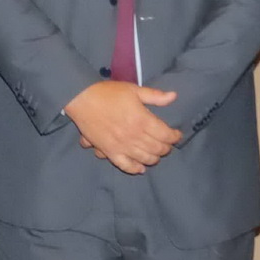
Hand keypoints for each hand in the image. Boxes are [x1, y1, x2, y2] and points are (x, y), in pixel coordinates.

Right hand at [66, 81, 182, 172]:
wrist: (83, 100)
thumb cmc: (109, 93)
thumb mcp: (134, 90)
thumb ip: (155, 96)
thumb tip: (174, 96)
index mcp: (142, 120)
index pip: (166, 135)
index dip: (174, 136)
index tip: (176, 135)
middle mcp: (134, 136)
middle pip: (158, 149)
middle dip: (166, 148)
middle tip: (167, 144)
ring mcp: (122, 146)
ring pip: (145, 159)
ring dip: (154, 158)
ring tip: (156, 154)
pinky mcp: (110, 152)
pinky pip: (125, 166)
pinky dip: (135, 169)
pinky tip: (141, 167)